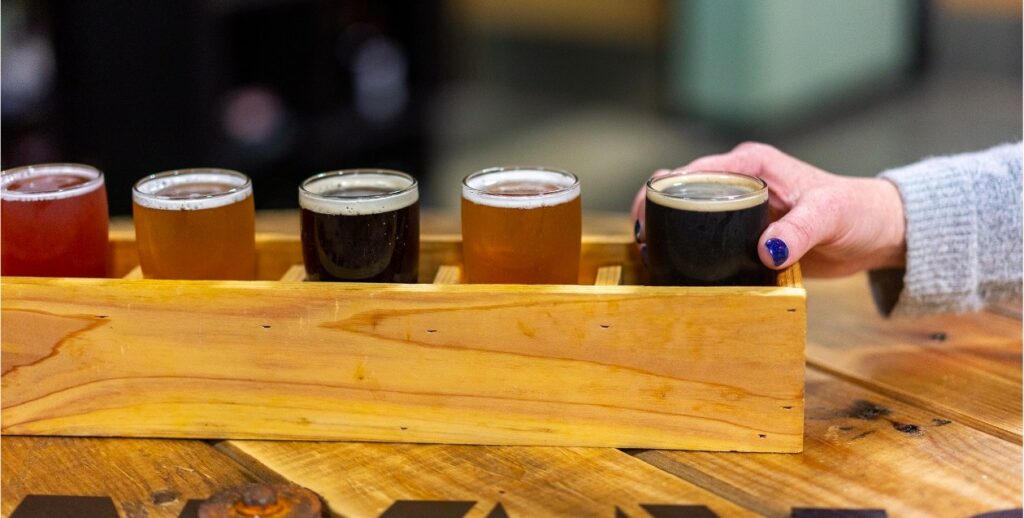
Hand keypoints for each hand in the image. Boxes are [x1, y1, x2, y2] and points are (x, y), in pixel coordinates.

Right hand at [632, 142, 906, 277]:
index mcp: (751, 165)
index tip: (642, 215)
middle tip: (640, 241)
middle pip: (682, 192)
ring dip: (669, 231)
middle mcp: (739, 181)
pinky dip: (690, 249)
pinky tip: (675, 267)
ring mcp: (739, 207)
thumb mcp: (828, 217)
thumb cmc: (855, 213)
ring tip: (649, 255)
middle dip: (655, 211)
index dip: (661, 191)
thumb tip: (766, 251)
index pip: (692, 172)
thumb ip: (799, 232)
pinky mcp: (744, 232)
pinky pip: (708, 237)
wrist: (873, 232)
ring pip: (691, 214)